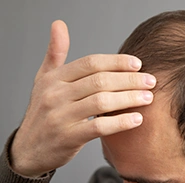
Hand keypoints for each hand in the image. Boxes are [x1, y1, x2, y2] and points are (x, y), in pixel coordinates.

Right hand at [10, 20, 155, 176]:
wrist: (29, 149)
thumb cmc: (43, 113)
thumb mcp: (44, 80)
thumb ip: (55, 54)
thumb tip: (59, 25)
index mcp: (54, 78)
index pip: (91, 63)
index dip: (117, 62)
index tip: (138, 64)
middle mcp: (56, 94)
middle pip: (100, 81)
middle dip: (130, 80)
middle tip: (151, 81)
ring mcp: (61, 116)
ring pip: (102, 102)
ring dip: (130, 98)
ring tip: (148, 98)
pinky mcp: (68, 138)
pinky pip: (99, 127)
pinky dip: (121, 122)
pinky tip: (137, 119)